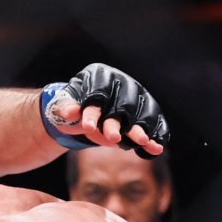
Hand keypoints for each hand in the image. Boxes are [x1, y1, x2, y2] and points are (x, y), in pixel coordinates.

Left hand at [41, 63, 168, 157]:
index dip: (94, 111)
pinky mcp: (145, 113)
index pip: (98, 93)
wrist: (87, 111)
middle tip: (112, 138)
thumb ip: (67, 109)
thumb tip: (68, 112)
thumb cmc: (73, 105)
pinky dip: (155, 135)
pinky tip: (156, 147)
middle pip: (122, 105)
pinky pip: (154, 124)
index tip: (87, 128)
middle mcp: (121, 83)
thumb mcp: (65, 105)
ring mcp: (136, 97)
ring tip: (141, 141)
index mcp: (99, 75)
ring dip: (140, 129)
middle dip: (117, 123)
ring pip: (141, 114)